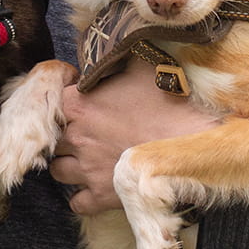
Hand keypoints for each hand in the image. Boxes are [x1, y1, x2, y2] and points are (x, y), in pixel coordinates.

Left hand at [49, 65, 217, 214]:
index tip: (81, 101)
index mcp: (79, 104)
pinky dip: (82, 197)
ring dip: (68, 165)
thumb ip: (118, 57)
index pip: (53, 100)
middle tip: (86, 133)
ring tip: (86, 160)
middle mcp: (76, 137)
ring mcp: (87, 169)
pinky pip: (77, 202)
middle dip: (66, 135)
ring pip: (57, 170)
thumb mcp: (142, 67)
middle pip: (53, 138)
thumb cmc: (170, 103)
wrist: (195, 142)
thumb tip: (114, 46)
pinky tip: (95, 187)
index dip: (67, 100)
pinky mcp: (101, 196)